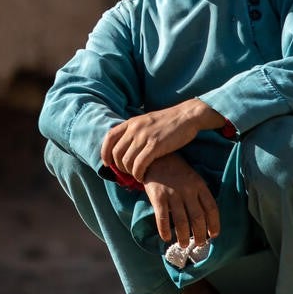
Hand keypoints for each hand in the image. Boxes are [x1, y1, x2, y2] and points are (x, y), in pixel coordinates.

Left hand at [102, 99, 227, 181]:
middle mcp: (134, 128)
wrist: (187, 116)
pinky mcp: (155, 145)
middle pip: (116, 153)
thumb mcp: (147, 120)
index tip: (107, 163)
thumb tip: (125, 144)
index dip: (105, 152)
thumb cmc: (169, 121)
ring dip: (130, 172)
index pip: (109, 137)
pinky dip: (139, 174)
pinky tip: (143, 177)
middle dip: (120, 167)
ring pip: (127, 161)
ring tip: (137, 175)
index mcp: (131, 122)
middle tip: (128, 172)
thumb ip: (135, 130)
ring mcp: (144, 137)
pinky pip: (139, 165)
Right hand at [142, 154, 220, 247]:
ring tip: (184, 245)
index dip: (214, 224)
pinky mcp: (157, 197)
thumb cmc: (176, 172)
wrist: (155, 158)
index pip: (211, 208)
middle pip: (197, 218)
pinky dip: (164, 231)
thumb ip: (199, 195)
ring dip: (184, 237)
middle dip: (200, 235)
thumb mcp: (193, 178)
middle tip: (199, 243)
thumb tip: (204, 220)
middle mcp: (188, 190)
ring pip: (181, 221)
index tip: (213, 235)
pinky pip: (163, 218)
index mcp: (199, 185)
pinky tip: (166, 238)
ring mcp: (172, 193)